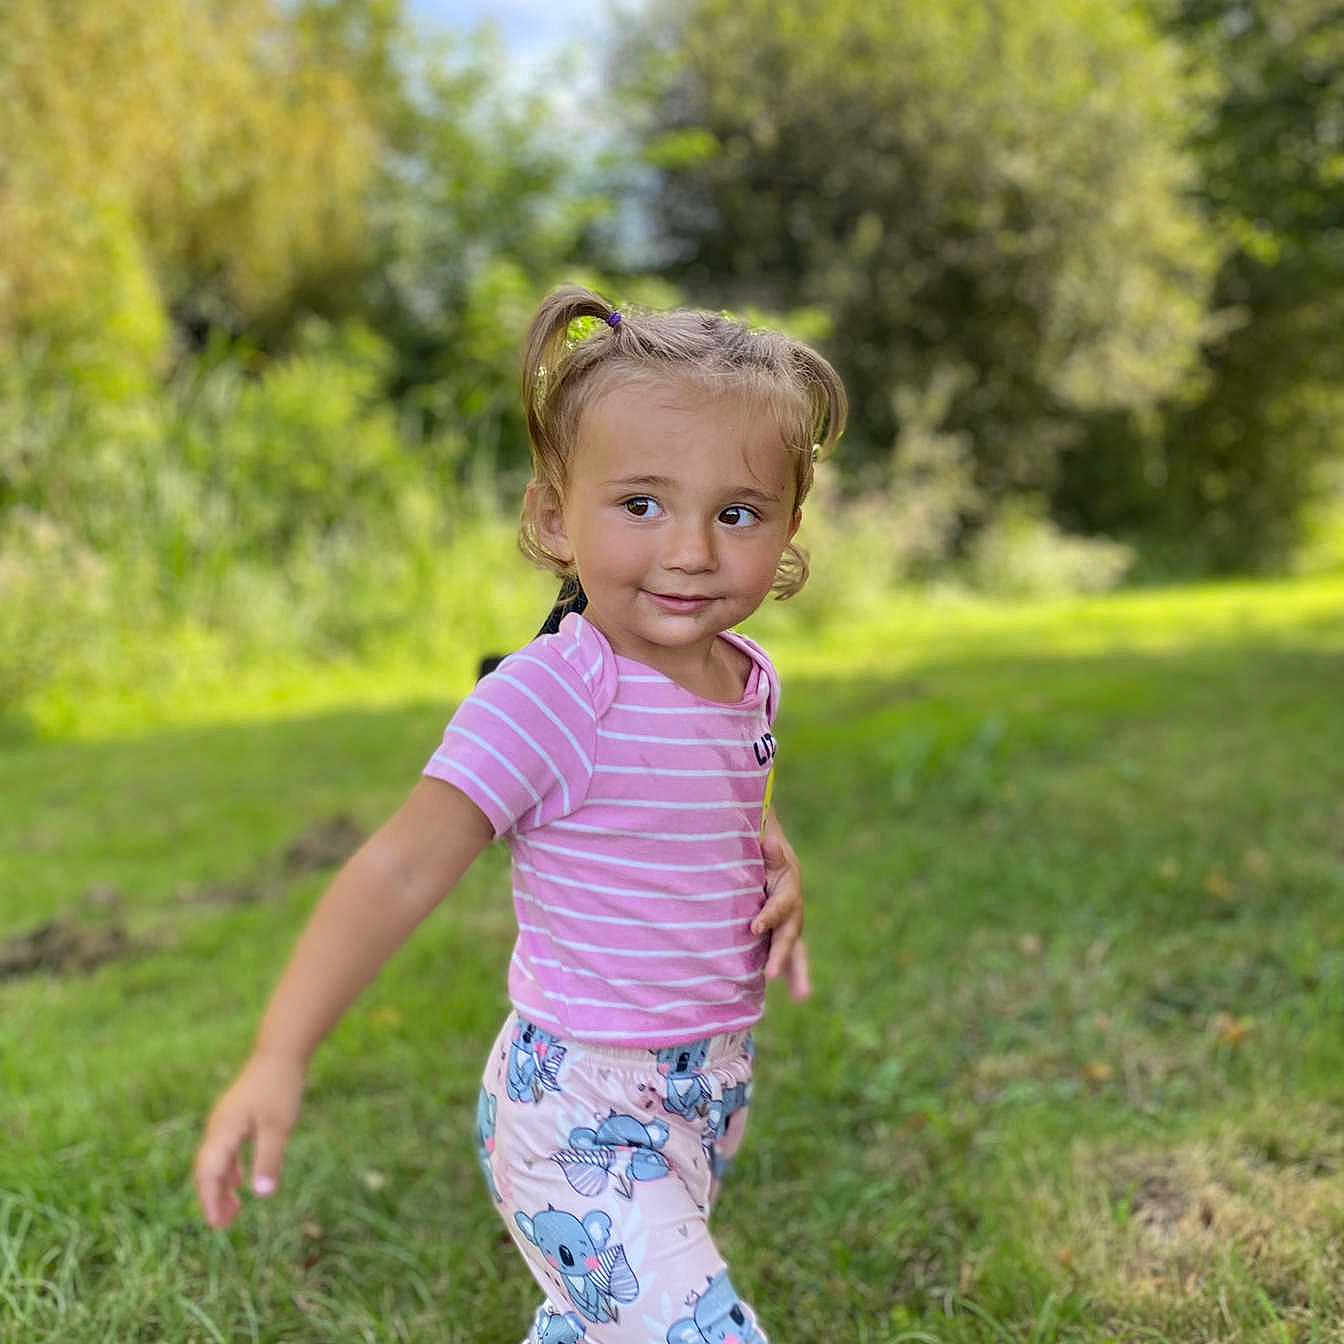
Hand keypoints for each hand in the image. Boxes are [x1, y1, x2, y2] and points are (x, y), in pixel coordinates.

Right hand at [194, 1052, 305, 1228]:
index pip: (208, 1174)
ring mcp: (225, 1120)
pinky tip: (240, 1181)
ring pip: (215, 1161)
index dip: (211, 1201)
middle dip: (213, 1199)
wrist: (282, 1052)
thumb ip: (269, 1159)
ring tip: (233, 1212)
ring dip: (221, 1186)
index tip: (219, 1225)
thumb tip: (262, 1195)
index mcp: (224, 1131)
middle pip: (207, 1170)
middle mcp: (218, 1127)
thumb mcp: (279, 1127)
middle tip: (226, 1226)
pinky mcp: (236, 1116)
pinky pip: (225, 1150)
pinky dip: (230, 1169)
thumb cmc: (281, 1088)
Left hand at [752, 813, 811, 1000]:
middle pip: (790, 936)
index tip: (754, 928)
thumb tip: (769, 842)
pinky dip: (789, 975)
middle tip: (770, 974)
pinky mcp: (783, 938)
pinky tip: (795, 996)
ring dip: (799, 975)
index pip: (780, 906)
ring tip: (802, 997)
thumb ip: (770, 849)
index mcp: (789, 890)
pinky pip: (788, 959)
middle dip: (781, 956)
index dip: (769, 917)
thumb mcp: (767, 848)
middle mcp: (793, 913)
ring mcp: (790, 928)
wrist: (773, 862)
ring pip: (796, 953)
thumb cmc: (766, 855)